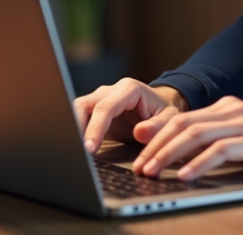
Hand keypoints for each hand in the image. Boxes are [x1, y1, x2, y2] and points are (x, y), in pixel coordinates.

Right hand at [73, 78, 187, 153]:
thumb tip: (140, 132)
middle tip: (77, 152)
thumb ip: (157, 126)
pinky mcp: (94, 110)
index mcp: (129, 89)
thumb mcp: (169, 119)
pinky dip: (75, 131)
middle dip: (76, 127)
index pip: (106, 107)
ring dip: (73, 128)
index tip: (89, 148)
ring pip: (77, 109)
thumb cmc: (162, 112)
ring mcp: (100, 98)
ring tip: (73, 150)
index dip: (95, 128)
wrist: (157, 107)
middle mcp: (111, 90)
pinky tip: (75, 147)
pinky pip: (79, 117)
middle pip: (84, 105)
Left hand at [132, 95, 242, 180]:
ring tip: (153, 171)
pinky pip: (221, 151)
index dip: (158, 134)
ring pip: (197, 135)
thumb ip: (219, 138)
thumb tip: (184, 154)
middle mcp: (233, 111)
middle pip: (184, 124)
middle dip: (156, 145)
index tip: (138, 149)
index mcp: (227, 108)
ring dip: (170, 154)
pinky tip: (185, 175)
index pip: (184, 118)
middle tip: (139, 165)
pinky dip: (199, 163)